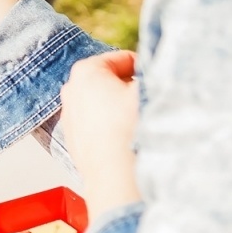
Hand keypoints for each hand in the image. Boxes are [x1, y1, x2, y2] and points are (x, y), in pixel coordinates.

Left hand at [60, 50, 142, 213]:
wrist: (115, 173)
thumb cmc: (129, 129)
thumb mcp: (148, 89)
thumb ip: (154, 72)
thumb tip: (162, 69)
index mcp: (86, 70)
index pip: (124, 59)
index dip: (144, 69)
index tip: (155, 84)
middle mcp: (71, 89)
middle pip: (110, 80)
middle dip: (129, 88)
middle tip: (146, 103)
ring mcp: (69, 115)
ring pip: (102, 102)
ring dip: (119, 108)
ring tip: (135, 122)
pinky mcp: (73, 138)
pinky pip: (96, 124)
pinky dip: (109, 126)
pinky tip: (123, 138)